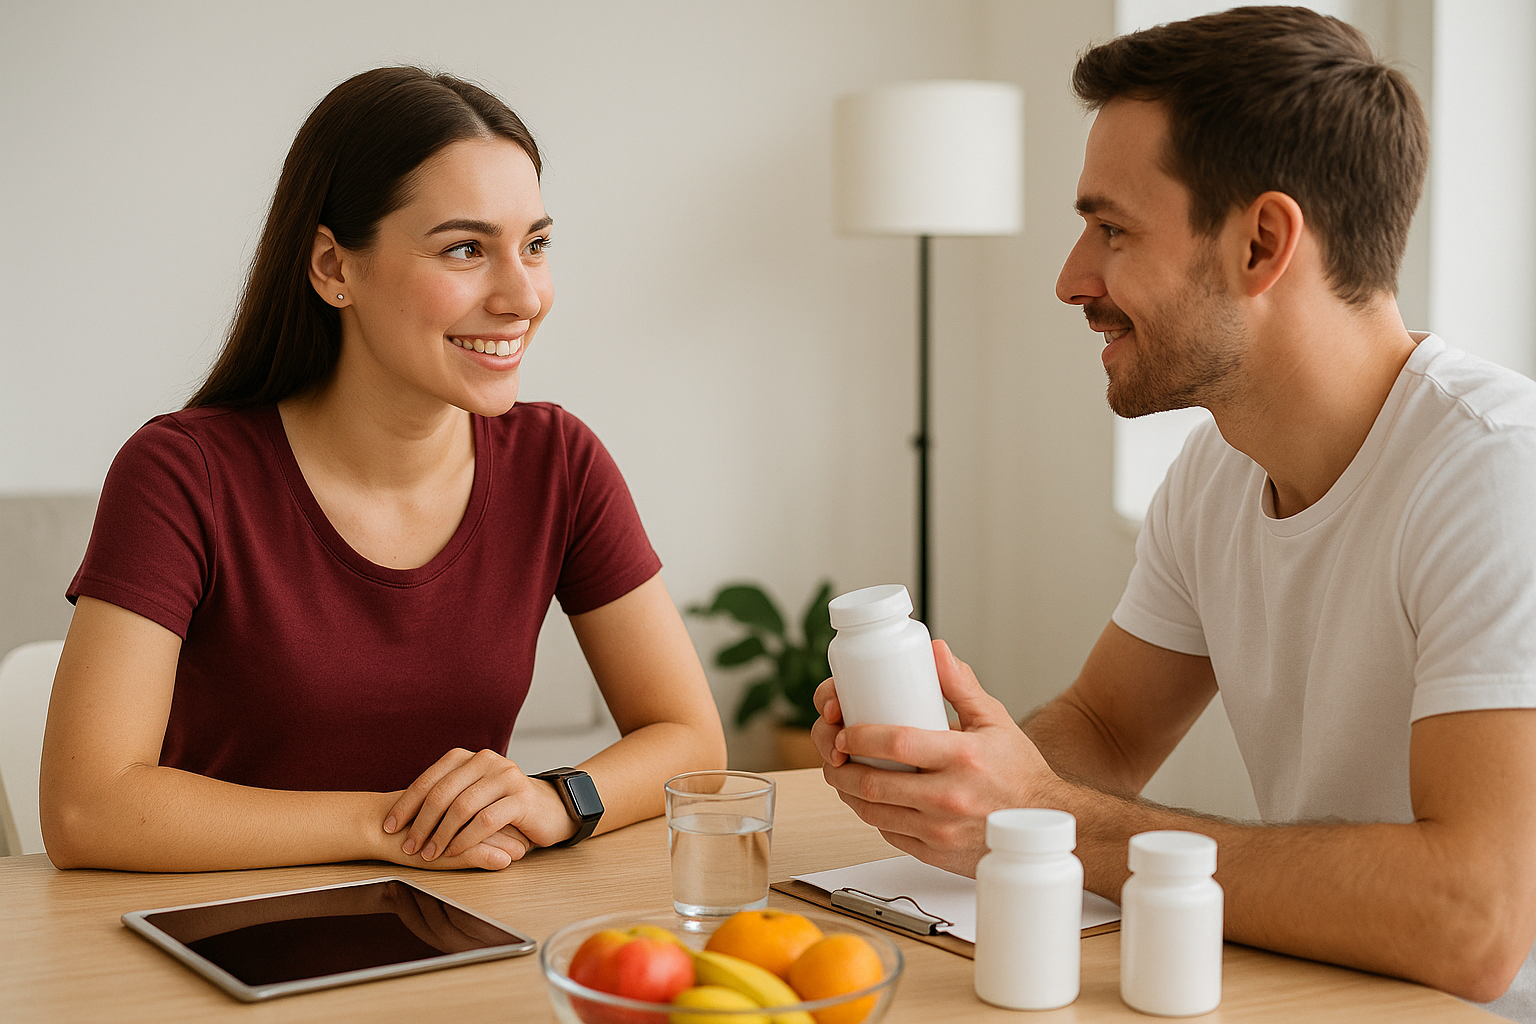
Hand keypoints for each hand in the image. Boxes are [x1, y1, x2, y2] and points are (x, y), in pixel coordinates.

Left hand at [381, 749, 576, 869]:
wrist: (551, 808)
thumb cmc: (504, 806)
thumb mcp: (473, 794)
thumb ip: (446, 796)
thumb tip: (400, 815)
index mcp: (469, 758)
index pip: (429, 779)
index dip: (406, 804)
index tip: (389, 827)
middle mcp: (486, 761)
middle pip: (442, 793)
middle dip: (421, 823)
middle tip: (408, 846)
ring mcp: (506, 777)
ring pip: (462, 806)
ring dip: (441, 834)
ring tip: (429, 854)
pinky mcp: (521, 798)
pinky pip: (486, 820)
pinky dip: (466, 839)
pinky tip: (455, 852)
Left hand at [817, 640, 1064, 875]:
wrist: (1045, 828)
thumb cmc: (1020, 772)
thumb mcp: (995, 720)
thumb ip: (961, 685)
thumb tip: (934, 650)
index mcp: (962, 757)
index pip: (896, 742)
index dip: (860, 735)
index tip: (844, 729)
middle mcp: (949, 796)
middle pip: (873, 783)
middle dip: (840, 765)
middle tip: (832, 751)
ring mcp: (940, 830)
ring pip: (873, 813)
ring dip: (847, 792)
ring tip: (841, 772)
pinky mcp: (935, 854)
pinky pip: (889, 835)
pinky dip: (872, 815)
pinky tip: (868, 799)